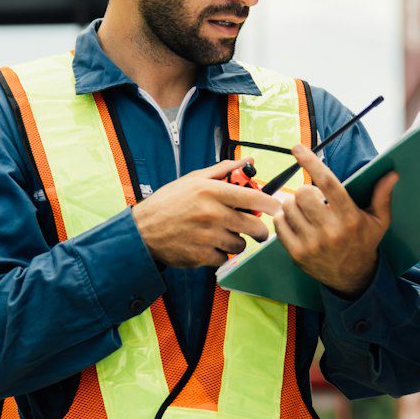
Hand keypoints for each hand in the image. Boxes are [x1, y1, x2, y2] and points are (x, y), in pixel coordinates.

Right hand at [132, 159, 274, 268]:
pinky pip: (225, 257)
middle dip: (259, 230)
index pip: (254, 198)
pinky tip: (208, 246)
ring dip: (236, 242)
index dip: (271, 204)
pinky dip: (220, 254)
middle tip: (256, 230)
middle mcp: (212, 213)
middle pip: (254, 226)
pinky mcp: (202, 256)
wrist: (142, 231)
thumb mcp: (192, 180)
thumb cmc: (168, 203)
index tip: (277, 207)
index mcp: (211, 191)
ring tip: (223, 235)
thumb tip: (247, 161)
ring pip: (240, 244)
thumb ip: (222, 170)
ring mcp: (208, 237)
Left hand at [270, 145, 396, 299]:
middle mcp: (330, 231)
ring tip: (306, 212)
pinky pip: (280, 223)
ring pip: (289, 207)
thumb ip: (382, 196)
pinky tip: (296, 221)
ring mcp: (312, 244)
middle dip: (306, 190)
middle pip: (303, 193)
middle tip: (314, 198)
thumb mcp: (379, 221)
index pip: (328, 183)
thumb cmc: (364, 243)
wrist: (352, 278)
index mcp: (350, 218)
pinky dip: (284, 217)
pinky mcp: (297, 254)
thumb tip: (392, 174)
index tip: (298, 148)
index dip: (311, 162)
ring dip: (294, 204)